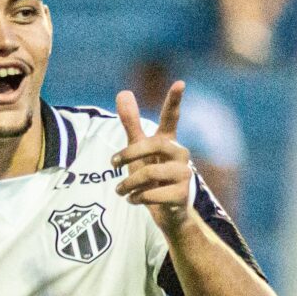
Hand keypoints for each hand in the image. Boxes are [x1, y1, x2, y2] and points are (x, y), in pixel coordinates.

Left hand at [114, 83, 195, 233]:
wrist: (168, 213)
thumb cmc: (153, 178)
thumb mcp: (139, 150)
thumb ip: (131, 124)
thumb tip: (124, 92)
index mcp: (169, 141)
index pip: (171, 118)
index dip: (174, 101)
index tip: (180, 82)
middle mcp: (181, 154)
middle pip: (153, 144)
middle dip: (129, 154)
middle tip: (112, 163)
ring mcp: (184, 175)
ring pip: (150, 173)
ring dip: (129, 183)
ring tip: (120, 191)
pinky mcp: (182, 195)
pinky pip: (153, 194)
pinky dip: (138, 198)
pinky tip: (134, 200)